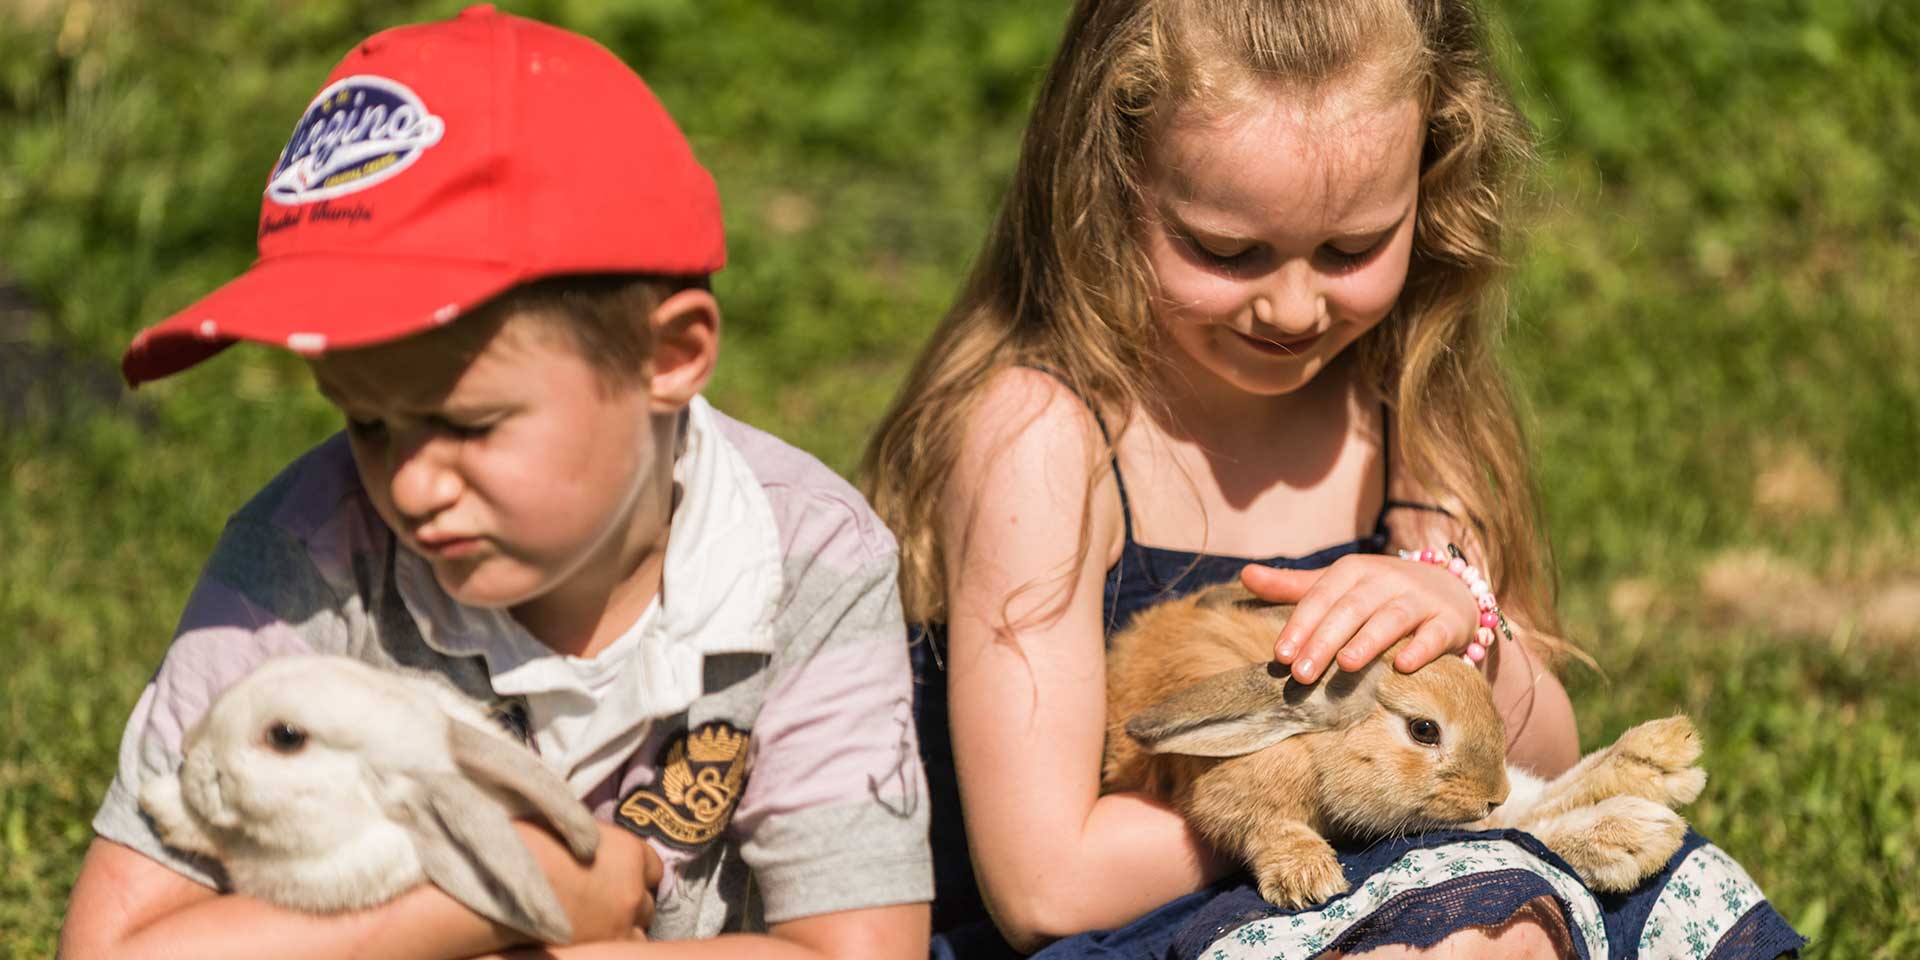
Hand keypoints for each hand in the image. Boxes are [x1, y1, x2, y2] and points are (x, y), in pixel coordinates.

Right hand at [514, 819, 662, 942]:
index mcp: (630, 852)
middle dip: (628, 904)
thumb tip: (588, 849)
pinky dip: (610, 945)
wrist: (506, 881)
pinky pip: (623, 950)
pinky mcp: (604, 946)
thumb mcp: (569, 827)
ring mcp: (621, 923)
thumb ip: (590, 843)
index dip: (635, 874)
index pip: (653, 867)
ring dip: (621, 928)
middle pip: (645, 902)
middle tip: (603, 905)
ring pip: (638, 931)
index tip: (620, 879)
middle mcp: (633, 889)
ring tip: (595, 924)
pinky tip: (588, 939)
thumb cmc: (528, 844)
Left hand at [1240, 555, 1477, 682]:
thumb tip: (1245, 574)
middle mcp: (1386, 580)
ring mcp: (1419, 599)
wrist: (1449, 589)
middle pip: (1350, 610)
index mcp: (1353, 571)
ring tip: (1346, 665)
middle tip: (1301, 674)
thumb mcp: (1337, 585)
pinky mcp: (1448, 620)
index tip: (1279, 655)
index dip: (1300, 625)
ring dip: (1368, 641)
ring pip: (1390, 619)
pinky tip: (1402, 666)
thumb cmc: (1378, 593)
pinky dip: (1420, 648)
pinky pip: (1435, 634)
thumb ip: (1293, 586)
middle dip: (1324, 641)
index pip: (1321, 596)